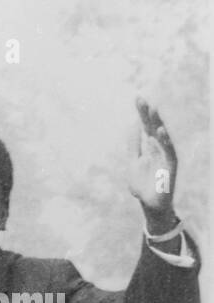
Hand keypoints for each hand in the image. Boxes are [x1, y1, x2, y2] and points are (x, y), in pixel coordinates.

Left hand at [127, 98, 177, 218]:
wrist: (149, 204)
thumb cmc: (142, 185)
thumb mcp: (133, 163)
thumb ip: (134, 146)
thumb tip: (133, 126)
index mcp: (149, 146)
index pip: (145, 126)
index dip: (142, 113)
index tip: (137, 98)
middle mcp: (158, 148)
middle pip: (153, 127)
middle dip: (148, 114)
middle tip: (142, 99)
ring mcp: (165, 156)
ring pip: (162, 136)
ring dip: (158, 122)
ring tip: (153, 109)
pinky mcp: (170, 166)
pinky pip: (168, 151)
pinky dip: (164, 141)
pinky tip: (159, 131)